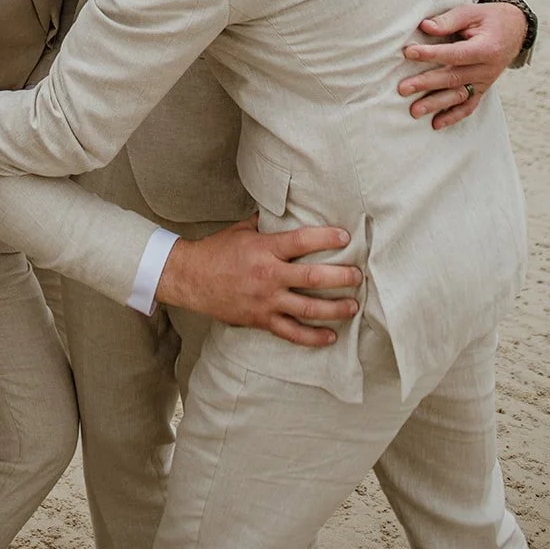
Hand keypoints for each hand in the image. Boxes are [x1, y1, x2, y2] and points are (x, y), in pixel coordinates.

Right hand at [155, 215, 360, 345]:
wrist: (191, 278)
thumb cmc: (217, 251)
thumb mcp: (242, 230)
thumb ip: (266, 224)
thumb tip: (287, 210)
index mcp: (265, 250)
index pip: (302, 241)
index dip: (326, 237)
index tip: (345, 236)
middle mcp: (269, 276)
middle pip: (314, 279)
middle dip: (341, 277)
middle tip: (358, 276)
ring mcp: (266, 301)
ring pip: (309, 309)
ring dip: (336, 309)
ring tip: (353, 306)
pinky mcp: (262, 320)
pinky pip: (292, 333)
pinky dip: (313, 337)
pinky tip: (330, 336)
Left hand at [399, 1, 526, 129]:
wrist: (515, 29)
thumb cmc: (489, 18)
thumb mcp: (471, 12)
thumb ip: (448, 20)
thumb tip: (425, 27)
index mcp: (486, 48)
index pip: (455, 54)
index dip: (431, 54)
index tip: (409, 53)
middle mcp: (487, 69)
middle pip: (454, 78)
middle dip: (427, 84)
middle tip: (403, 88)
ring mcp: (485, 81)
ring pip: (459, 96)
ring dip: (436, 105)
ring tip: (415, 111)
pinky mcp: (482, 88)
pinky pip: (469, 106)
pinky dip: (453, 116)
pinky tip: (436, 124)